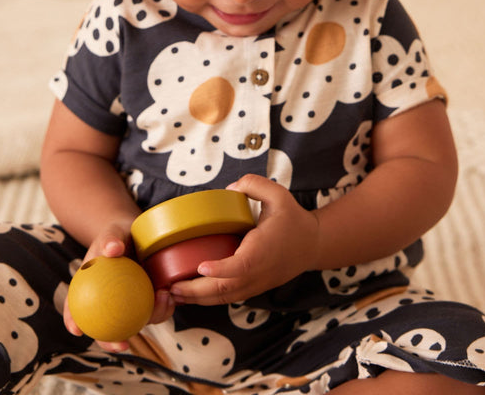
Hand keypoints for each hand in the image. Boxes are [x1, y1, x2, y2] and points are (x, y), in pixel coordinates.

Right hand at [63, 222, 174, 350]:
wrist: (136, 233)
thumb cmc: (118, 234)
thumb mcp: (112, 233)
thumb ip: (111, 239)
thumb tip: (113, 249)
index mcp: (90, 290)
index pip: (75, 307)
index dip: (73, 321)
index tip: (76, 330)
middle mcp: (109, 303)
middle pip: (105, 328)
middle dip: (112, 342)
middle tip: (122, 344)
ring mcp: (129, 304)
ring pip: (135, 322)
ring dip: (149, 319)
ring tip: (161, 299)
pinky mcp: (148, 301)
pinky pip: (155, 309)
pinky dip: (162, 307)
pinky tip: (169, 295)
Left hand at [170, 175, 319, 305]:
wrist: (313, 244)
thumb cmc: (293, 219)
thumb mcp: (278, 194)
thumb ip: (255, 185)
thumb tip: (230, 188)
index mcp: (262, 251)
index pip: (241, 266)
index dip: (221, 269)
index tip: (201, 267)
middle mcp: (258, 272)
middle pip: (226, 289)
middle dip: (197, 291)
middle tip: (171, 286)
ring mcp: (256, 284)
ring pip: (225, 298)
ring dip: (199, 299)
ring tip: (174, 293)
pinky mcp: (254, 288)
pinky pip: (230, 298)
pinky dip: (209, 299)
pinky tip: (191, 294)